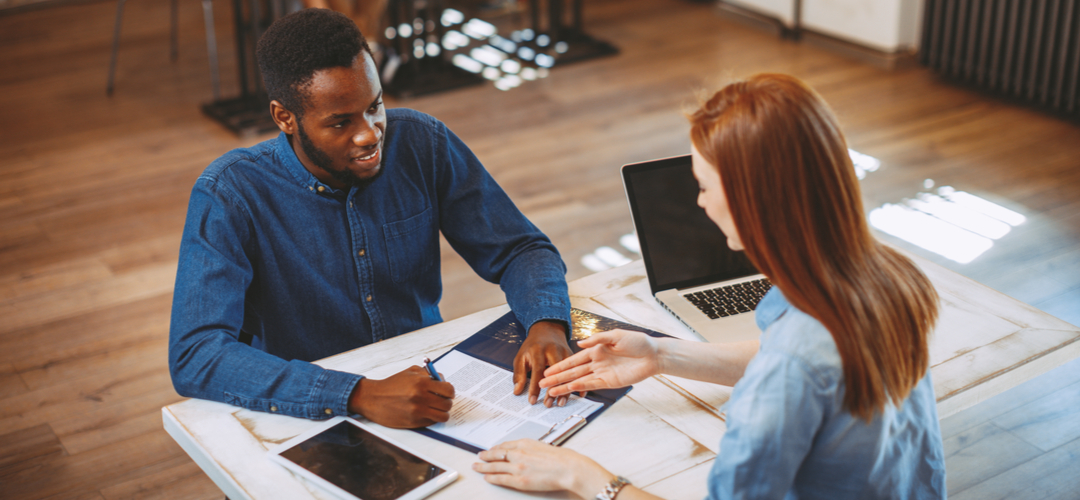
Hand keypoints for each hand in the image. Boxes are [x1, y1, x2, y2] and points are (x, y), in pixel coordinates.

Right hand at [347, 365, 453, 428]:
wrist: (373, 398)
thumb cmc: (392, 385)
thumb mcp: (410, 372)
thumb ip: (428, 374)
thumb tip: (443, 381)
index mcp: (421, 382)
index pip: (448, 390)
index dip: (450, 392)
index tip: (447, 393)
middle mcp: (421, 397)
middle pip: (447, 404)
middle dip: (446, 402)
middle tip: (441, 401)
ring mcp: (417, 411)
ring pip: (443, 416)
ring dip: (441, 413)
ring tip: (435, 409)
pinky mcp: (413, 422)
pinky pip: (432, 422)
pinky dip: (432, 418)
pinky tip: (425, 413)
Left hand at [473, 439, 611, 497]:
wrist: (568, 468)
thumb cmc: (562, 458)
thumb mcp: (544, 447)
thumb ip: (533, 450)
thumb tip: (529, 453)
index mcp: (525, 443)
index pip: (506, 445)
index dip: (497, 448)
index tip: (492, 449)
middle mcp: (519, 453)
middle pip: (497, 454)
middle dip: (486, 455)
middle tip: (479, 455)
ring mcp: (517, 467)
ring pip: (495, 466)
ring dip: (484, 466)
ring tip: (477, 466)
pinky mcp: (519, 480)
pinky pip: (500, 478)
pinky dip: (491, 477)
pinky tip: (486, 477)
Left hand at [513, 320, 572, 406]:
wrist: (547, 329)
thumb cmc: (532, 346)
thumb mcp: (521, 357)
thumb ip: (519, 374)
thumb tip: (517, 391)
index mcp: (538, 351)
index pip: (537, 372)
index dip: (535, 388)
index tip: (532, 401)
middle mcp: (553, 351)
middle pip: (555, 373)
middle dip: (552, 390)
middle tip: (548, 404)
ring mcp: (564, 352)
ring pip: (568, 373)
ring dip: (565, 389)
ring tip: (560, 403)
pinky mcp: (573, 355)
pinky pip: (577, 370)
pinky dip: (578, 382)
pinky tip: (579, 394)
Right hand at [540, 329, 661, 397]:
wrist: (654, 355)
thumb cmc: (638, 342)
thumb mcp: (617, 335)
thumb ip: (597, 339)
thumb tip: (579, 344)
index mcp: (596, 349)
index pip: (573, 359)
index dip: (560, 365)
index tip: (547, 370)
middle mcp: (596, 362)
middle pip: (572, 371)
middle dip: (556, 378)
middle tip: (541, 383)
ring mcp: (602, 373)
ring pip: (578, 380)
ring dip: (564, 386)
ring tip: (549, 391)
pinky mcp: (609, 382)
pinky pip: (590, 386)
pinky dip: (578, 389)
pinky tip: (567, 392)